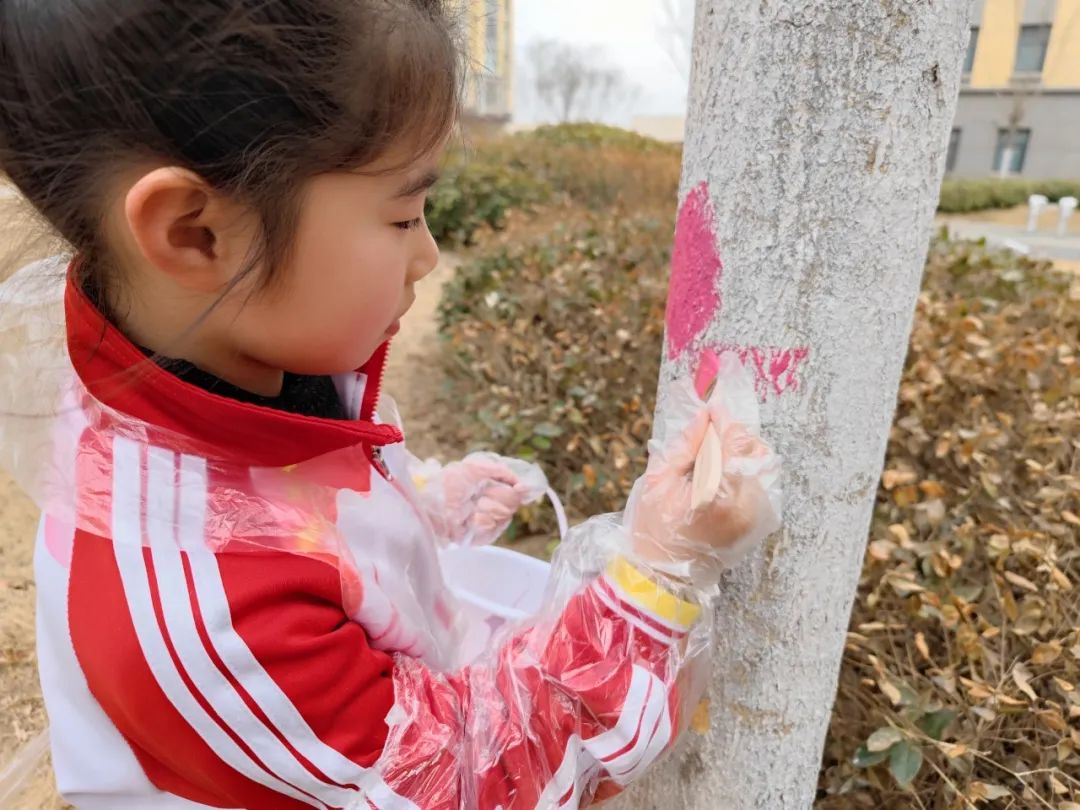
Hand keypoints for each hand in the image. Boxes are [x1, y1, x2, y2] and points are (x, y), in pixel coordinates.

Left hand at [442, 454, 532, 545]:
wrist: (430, 499)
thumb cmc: (448, 482)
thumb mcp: (475, 468)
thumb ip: (500, 471)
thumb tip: (521, 484)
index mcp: (491, 491)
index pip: (515, 494)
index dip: (519, 491)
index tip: (519, 487)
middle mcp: (491, 508)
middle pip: (512, 504)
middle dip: (497, 496)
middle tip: (480, 495)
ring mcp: (485, 524)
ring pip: (504, 516)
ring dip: (488, 507)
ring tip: (472, 506)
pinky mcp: (478, 538)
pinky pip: (492, 528)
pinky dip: (482, 520)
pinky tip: (471, 518)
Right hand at [626, 374, 780, 576]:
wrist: (666, 576)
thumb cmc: (655, 528)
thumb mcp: (657, 482)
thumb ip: (685, 446)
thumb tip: (704, 416)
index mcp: (717, 493)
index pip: (735, 441)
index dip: (725, 420)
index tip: (713, 409)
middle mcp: (745, 505)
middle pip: (756, 451)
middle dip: (736, 437)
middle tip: (711, 436)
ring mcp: (756, 517)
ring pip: (763, 467)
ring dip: (742, 454)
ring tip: (715, 459)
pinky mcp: (759, 525)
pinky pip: (762, 486)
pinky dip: (746, 474)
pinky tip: (723, 478)